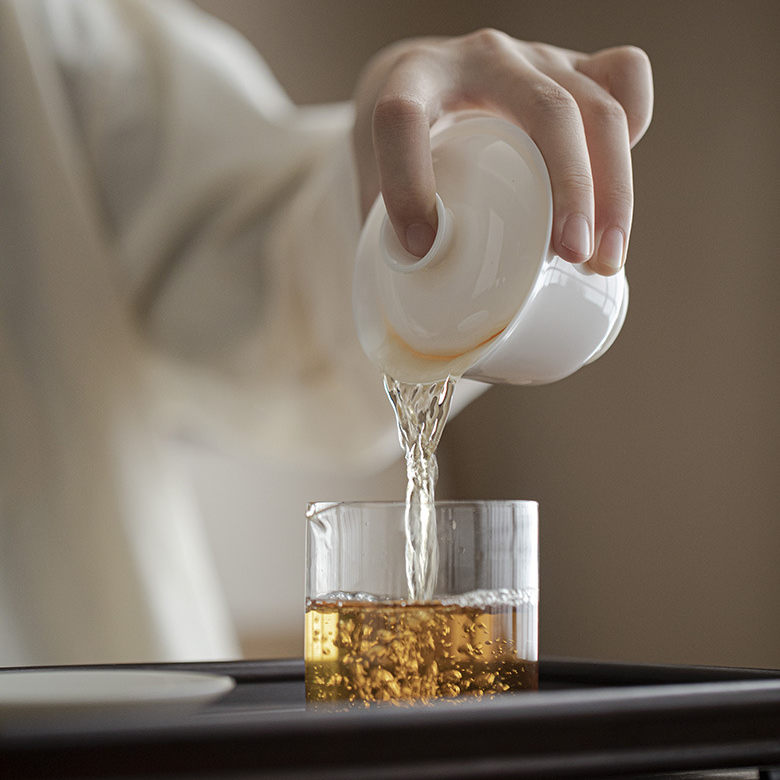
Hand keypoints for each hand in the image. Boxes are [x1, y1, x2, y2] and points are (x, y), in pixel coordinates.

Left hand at [352, 30, 652, 275]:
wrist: (427, 82)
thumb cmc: (403, 144)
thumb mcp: (373, 178)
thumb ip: (384, 231)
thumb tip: (419, 305)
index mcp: (414, 81)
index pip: (402, 118)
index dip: (407, 183)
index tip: (420, 248)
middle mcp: (481, 59)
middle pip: (548, 110)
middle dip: (570, 189)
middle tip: (571, 257)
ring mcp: (534, 60)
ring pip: (599, 106)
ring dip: (614, 189)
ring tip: (606, 259)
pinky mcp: (571, 68)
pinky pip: (623, 76)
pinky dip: (635, 127)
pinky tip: (617, 191)